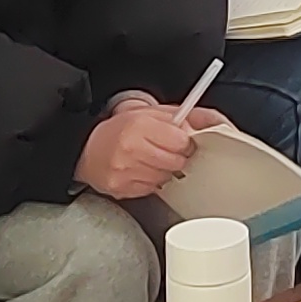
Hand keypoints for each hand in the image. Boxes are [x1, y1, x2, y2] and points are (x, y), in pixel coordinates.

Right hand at [77, 93, 202, 199]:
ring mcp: (125, 171)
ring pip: (166, 178)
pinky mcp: (121, 188)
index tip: (180, 141)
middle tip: (164, 151)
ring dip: (164, 170)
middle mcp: (131, 148)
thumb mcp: (150, 112)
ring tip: (150, 159)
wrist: (86, 148)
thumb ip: (183, 115)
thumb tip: (214, 121)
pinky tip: (140, 170)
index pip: (182, 141)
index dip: (185, 142)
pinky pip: (151, 189)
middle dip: (176, 157)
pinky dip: (151, 182)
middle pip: (176, 162)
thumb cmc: (120, 129)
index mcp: (140, 125)